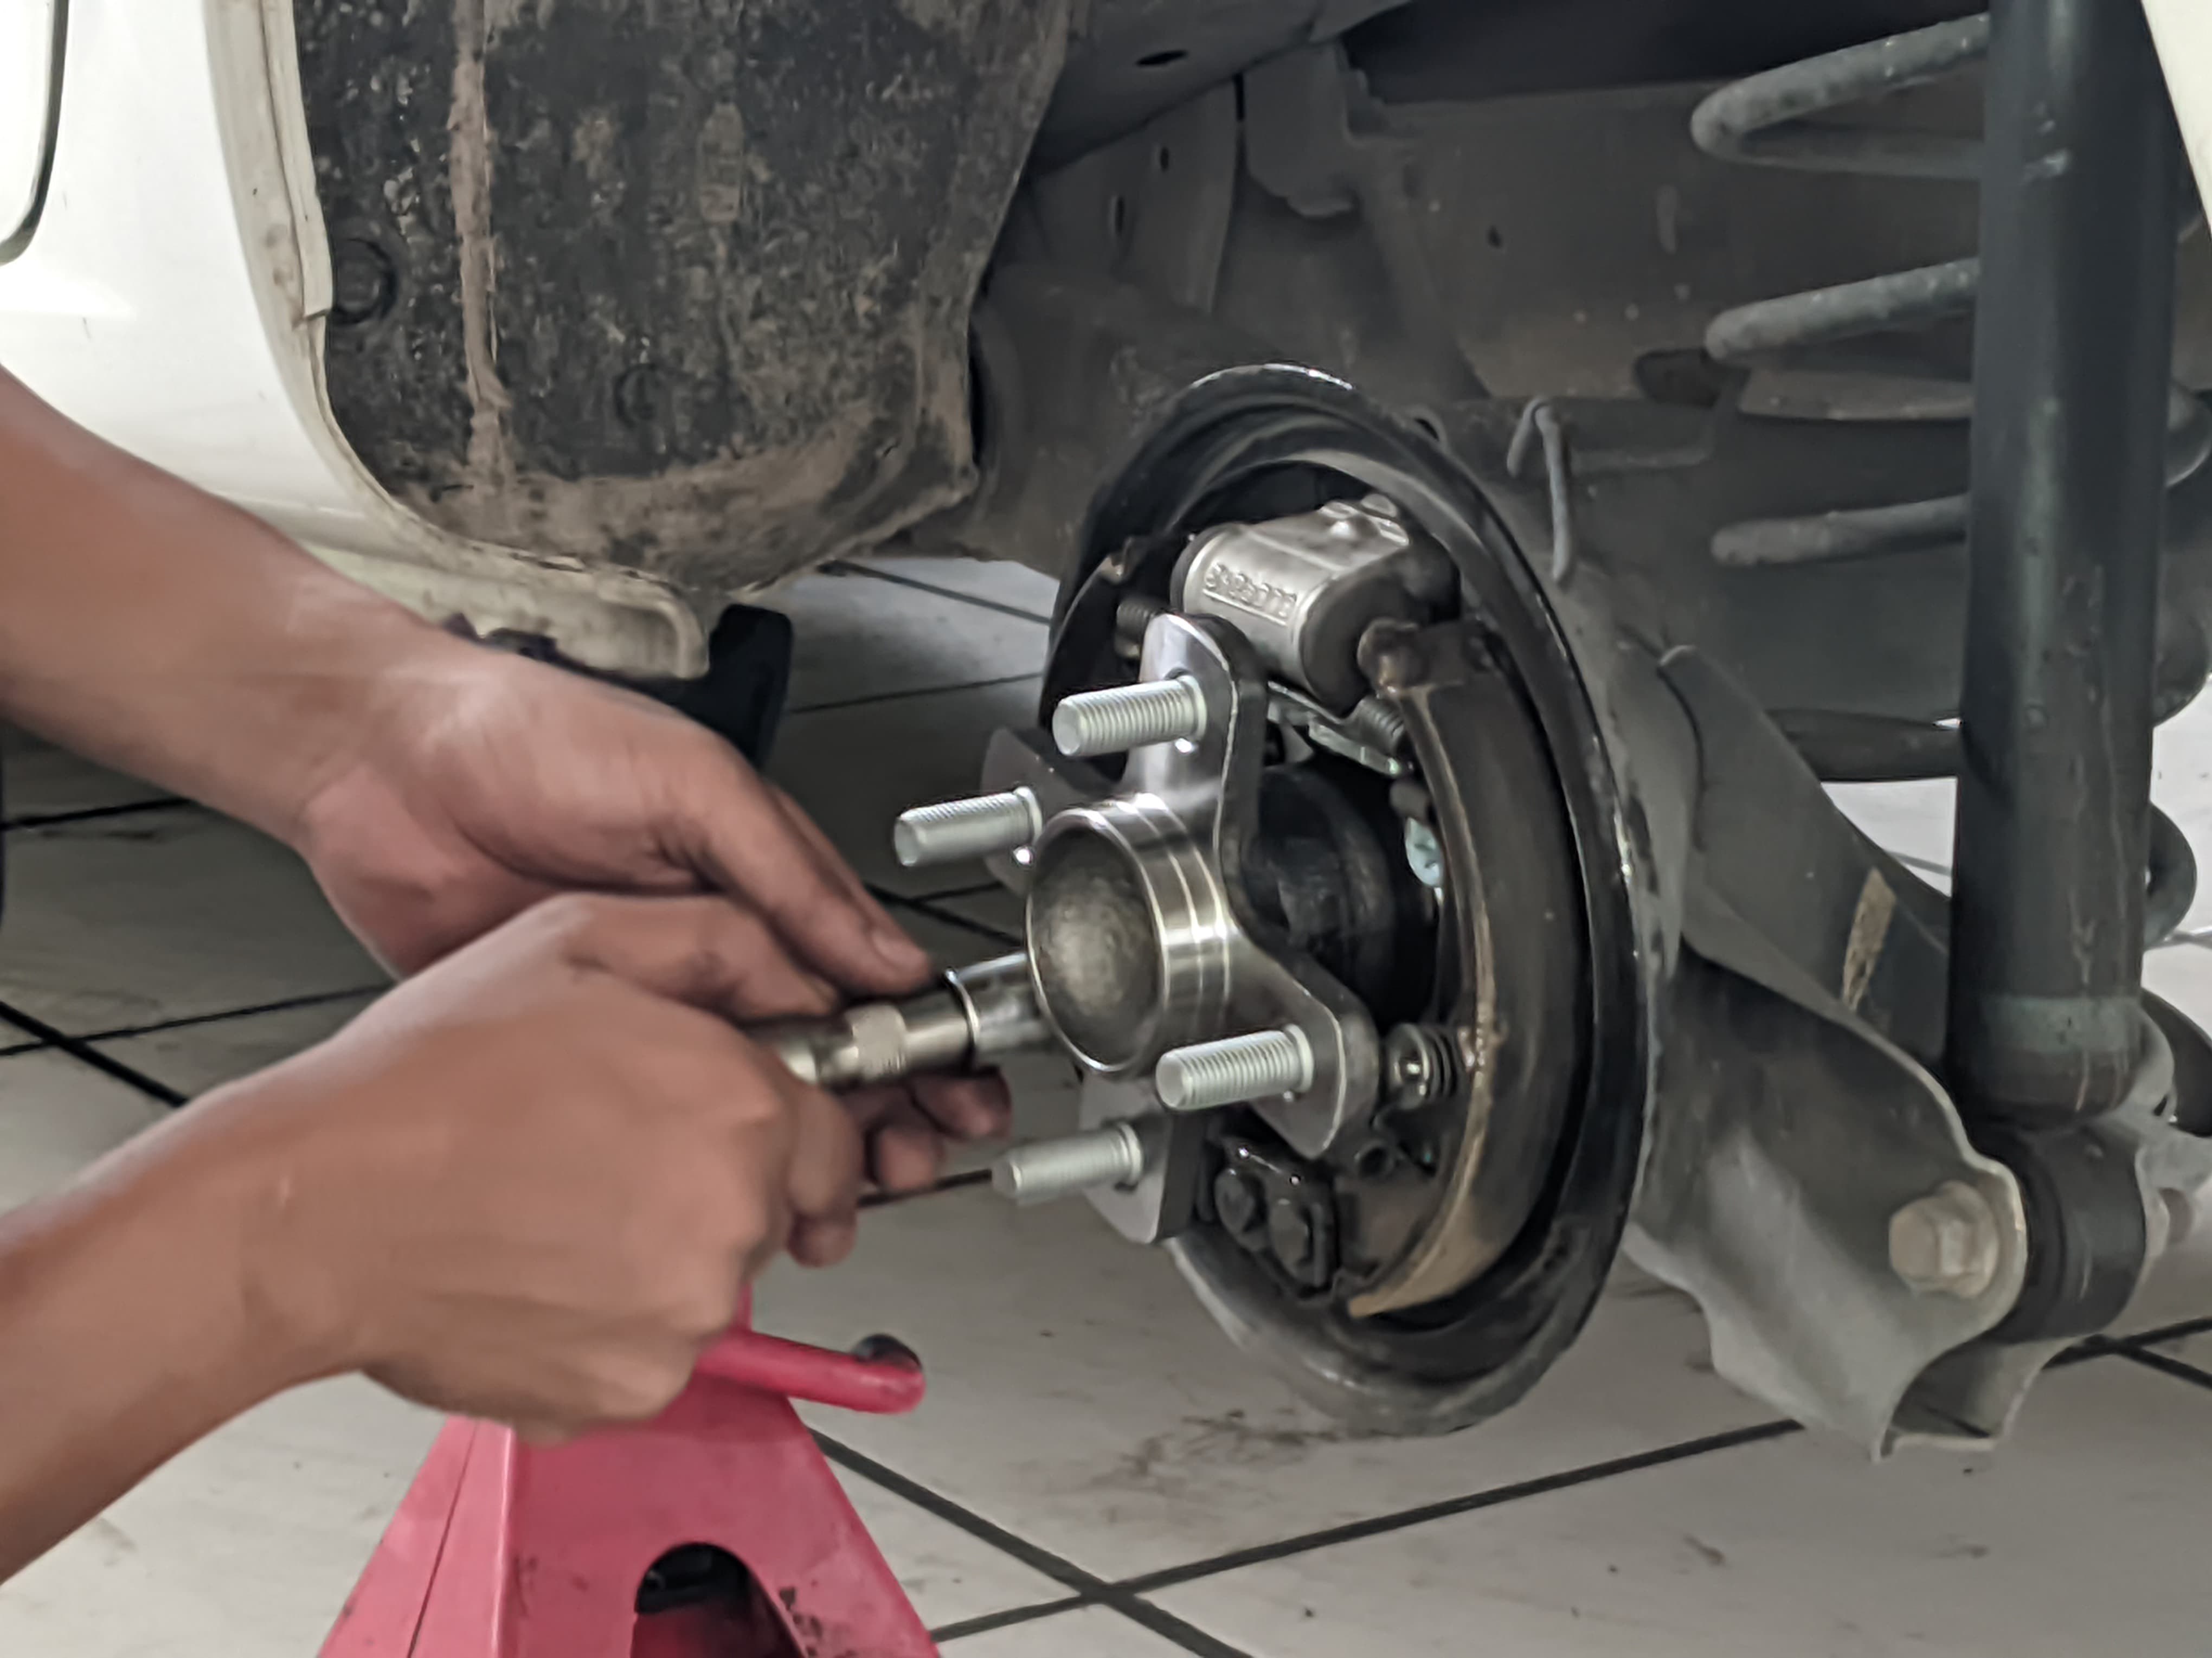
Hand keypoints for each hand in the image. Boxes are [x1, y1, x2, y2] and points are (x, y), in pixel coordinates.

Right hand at [120, 893, 866, 1438]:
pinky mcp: (630, 1391)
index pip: (836, 1141)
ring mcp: (684, 1316)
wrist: (315, 1207)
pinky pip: (651, 1352)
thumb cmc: (424, 1080)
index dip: (785, 1127)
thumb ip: (718, 942)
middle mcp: (729, 1218)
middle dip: (710, 1183)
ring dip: (655, 1253)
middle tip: (605, 1155)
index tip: (735, 1127)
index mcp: (739, 1109)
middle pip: (772, 1212)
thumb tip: (797, 977)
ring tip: (549, 1207)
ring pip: (708, 1283)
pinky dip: (606, 1323)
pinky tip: (532, 1267)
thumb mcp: (580, 938)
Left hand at [291, 641, 1013, 1181]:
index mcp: (757, 886)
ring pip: (738, 1101)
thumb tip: (882, 954)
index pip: (860, 983)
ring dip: (791, 1156)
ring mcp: (642, 1004)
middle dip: (871, 1122)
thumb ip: (788, 873)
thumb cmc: (531, 738)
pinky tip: (714, 1193)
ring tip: (824, 1205)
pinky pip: (646, 1113)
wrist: (380, 762)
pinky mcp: (570, 1043)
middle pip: (815, 1057)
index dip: (914, 1048)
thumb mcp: (690, 784)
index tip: (950, 1104)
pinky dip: (690, 1159)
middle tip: (898, 1173)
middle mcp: (708, 953)